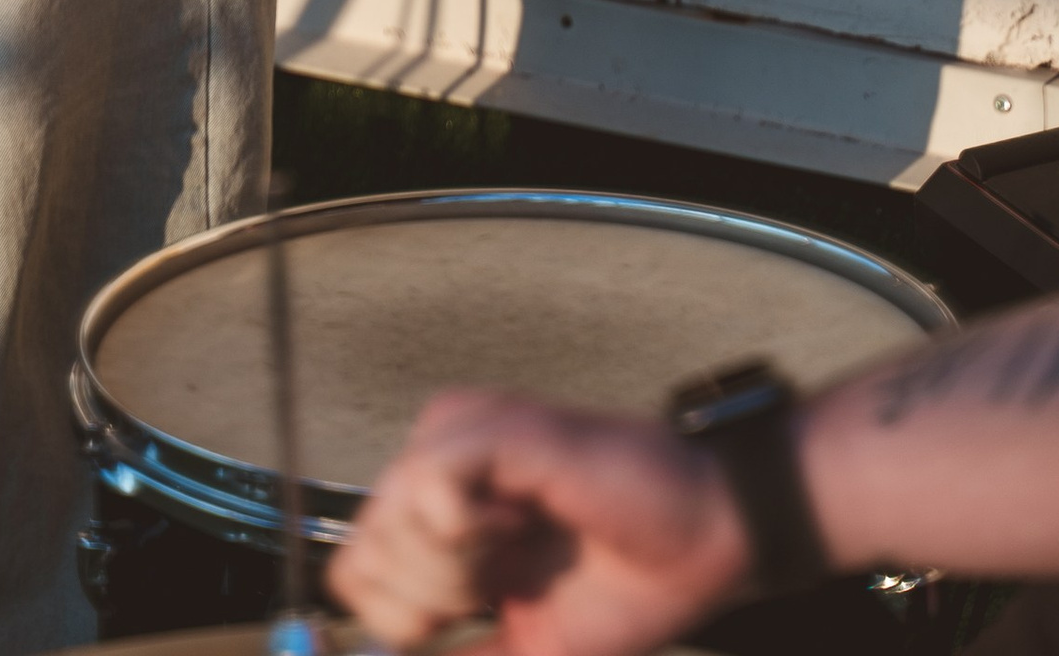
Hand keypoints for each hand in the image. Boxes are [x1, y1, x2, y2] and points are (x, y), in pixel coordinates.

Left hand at [328, 394, 745, 655]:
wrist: (705, 544)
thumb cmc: (627, 585)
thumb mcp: (527, 645)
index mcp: (440, 509)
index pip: (353, 571)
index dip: (401, 622)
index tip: (471, 617)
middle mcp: (438, 459)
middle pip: (363, 553)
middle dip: (430, 598)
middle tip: (500, 581)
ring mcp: (462, 432)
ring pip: (389, 521)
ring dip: (455, 569)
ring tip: (517, 546)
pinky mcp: (494, 425)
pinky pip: (426, 486)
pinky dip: (468, 531)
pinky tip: (519, 520)